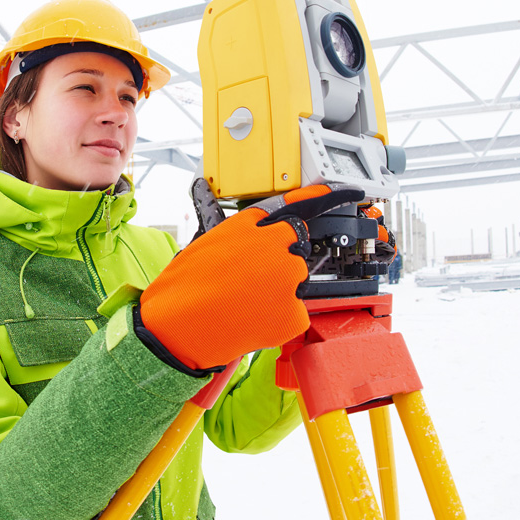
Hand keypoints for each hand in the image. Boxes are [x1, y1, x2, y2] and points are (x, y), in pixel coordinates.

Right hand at [137, 183, 364, 370]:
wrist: (178, 328)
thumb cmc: (182, 291)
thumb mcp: (204, 246)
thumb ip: (235, 238)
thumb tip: (249, 240)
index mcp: (247, 225)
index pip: (290, 205)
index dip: (316, 197)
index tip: (341, 191)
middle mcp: (273, 244)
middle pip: (295, 246)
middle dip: (282, 260)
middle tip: (254, 282)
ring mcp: (287, 276)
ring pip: (297, 280)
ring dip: (280, 292)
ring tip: (246, 305)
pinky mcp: (294, 310)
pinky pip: (296, 314)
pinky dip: (280, 322)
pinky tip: (254, 322)